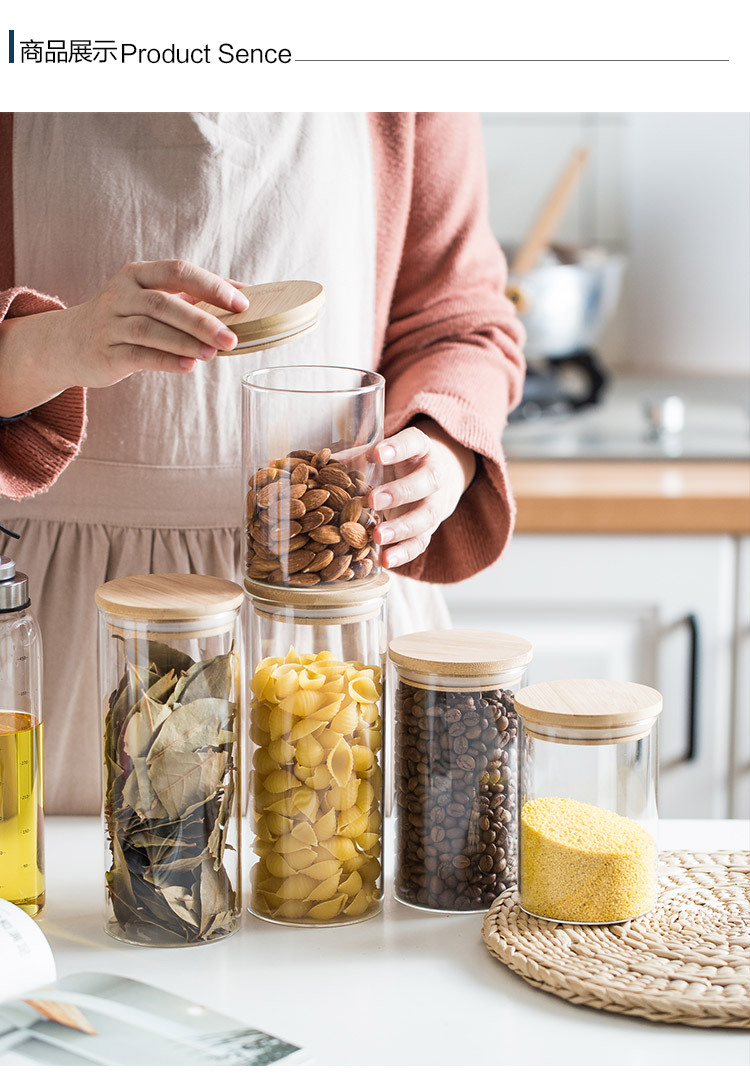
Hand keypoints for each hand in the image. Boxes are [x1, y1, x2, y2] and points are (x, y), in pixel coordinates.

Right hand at [0, 260, 248, 414]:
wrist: (69, 343)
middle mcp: (121, 294)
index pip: (178, 271)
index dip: (211, 286)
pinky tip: (189, 366)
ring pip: (150, 330)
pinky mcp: (106, 352)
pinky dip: (166, 361)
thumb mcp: (151, 298)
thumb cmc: (124, 318)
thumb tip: (244, 296)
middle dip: (202, 321)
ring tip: (213, 354)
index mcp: (138, 274)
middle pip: (164, 302)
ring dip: (185, 342)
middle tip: (232, 338)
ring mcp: (111, 324)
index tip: (242, 304)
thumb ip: (192, 296)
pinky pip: (138, 356)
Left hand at [370, 420, 475, 569]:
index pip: (414, 442)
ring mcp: (435, 504)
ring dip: (401, 528)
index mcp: (421, 449)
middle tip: (373, 500)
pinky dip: (403, 553)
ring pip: (426, 516)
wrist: (433, 482)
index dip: (398, 448)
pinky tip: (385, 560)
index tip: (378, 453)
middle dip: (400, 492)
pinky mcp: (430, 530)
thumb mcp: (382, 455)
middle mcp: (434, 476)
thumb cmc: (398, 464)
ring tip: (378, 537)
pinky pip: (420, 542)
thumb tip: (322, 462)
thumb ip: (357, 457)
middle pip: (426, 481)